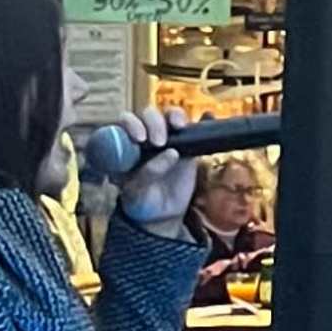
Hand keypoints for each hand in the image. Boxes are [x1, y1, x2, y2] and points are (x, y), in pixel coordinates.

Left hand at [102, 106, 197, 232]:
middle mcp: (144, 138)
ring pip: (168, 115)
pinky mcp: (185, 145)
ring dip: (174, 116)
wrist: (160, 215)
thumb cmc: (141, 202)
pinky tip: (207, 117)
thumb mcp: (137, 192)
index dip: (131, 124)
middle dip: (154, 123)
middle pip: (147, 115)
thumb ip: (149, 172)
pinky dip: (201, 119)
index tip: (140, 138)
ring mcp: (165, 139)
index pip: (124, 122)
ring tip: (179, 127)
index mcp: (124, 146)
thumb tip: (171, 153)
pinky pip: (192, 127)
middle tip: (160, 141)